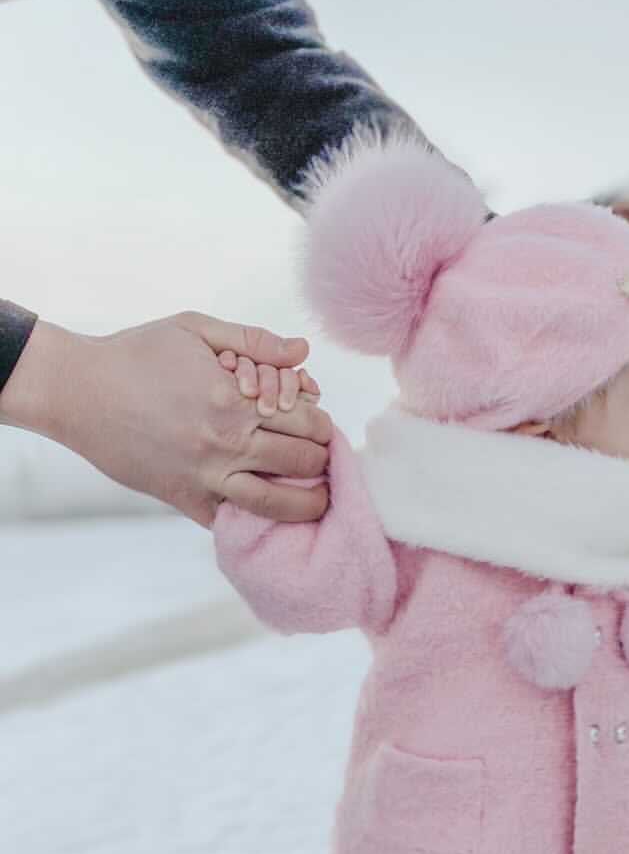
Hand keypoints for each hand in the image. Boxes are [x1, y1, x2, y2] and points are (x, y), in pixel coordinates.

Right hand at [0, 312, 332, 526]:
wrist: (78, 391)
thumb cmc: (136, 354)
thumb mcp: (194, 330)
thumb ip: (254, 341)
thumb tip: (303, 354)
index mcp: (235, 399)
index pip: (308, 422)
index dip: (323, 425)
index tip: (322, 428)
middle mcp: (226, 442)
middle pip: (302, 462)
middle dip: (321, 460)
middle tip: (325, 461)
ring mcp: (205, 475)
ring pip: (277, 503)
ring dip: (308, 504)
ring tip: (320, 500)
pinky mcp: (184, 498)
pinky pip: (230, 522)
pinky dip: (254, 522)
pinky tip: (270, 517)